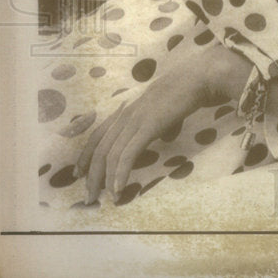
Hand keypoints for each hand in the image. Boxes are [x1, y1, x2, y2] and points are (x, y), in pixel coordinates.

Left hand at [76, 42, 250, 203]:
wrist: (198, 78)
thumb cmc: (185, 90)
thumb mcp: (165, 108)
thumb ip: (160, 121)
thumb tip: (166, 135)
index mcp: (127, 110)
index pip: (97, 135)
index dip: (86, 155)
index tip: (80, 173)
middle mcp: (125, 115)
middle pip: (100, 149)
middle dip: (92, 176)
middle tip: (90, 197)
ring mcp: (135, 121)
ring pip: (110, 155)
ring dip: (105, 180)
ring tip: (106, 199)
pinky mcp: (146, 127)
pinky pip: (127, 155)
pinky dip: (120, 174)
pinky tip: (119, 188)